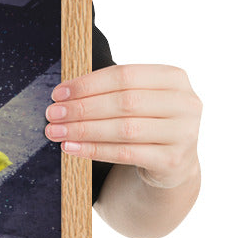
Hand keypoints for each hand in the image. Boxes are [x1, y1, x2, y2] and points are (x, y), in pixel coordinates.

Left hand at [45, 64, 201, 188]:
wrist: (172, 162)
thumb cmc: (146, 122)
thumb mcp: (137, 99)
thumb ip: (109, 91)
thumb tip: (62, 96)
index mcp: (174, 78)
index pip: (124, 75)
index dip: (88, 84)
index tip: (58, 93)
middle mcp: (185, 103)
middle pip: (124, 102)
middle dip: (82, 108)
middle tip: (52, 114)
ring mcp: (184, 133)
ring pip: (124, 129)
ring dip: (83, 130)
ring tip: (56, 131)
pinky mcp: (173, 160)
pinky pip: (126, 153)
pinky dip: (94, 150)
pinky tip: (71, 148)